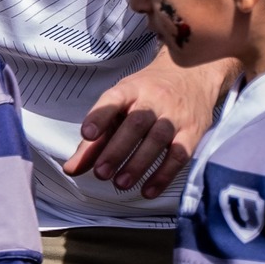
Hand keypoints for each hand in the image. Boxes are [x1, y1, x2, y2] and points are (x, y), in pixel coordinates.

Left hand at [64, 53, 230, 197]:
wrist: (192, 73)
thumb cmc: (147, 94)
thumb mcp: (118, 108)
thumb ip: (94, 142)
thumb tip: (71, 169)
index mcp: (130, 90)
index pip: (113, 100)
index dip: (99, 116)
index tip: (87, 134)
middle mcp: (154, 100)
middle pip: (136, 123)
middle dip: (117, 150)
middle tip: (101, 173)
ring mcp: (175, 115)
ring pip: (158, 139)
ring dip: (138, 164)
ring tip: (120, 184)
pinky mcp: (193, 131)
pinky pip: (180, 154)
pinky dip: (164, 175)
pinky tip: (148, 190)